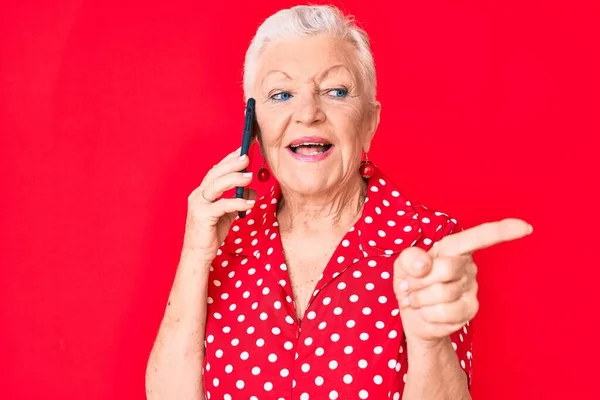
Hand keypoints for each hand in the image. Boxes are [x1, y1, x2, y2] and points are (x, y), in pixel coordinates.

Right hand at [182, 147, 255, 263]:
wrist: (198, 254)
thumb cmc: (211, 233)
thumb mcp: (228, 214)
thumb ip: (237, 200)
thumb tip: (253, 191)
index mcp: (203, 191)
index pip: (217, 169)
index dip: (230, 158)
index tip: (245, 147)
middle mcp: (198, 194)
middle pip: (216, 173)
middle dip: (232, 163)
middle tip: (248, 156)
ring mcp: (198, 204)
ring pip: (216, 185)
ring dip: (234, 179)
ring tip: (250, 177)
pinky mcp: (202, 216)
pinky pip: (222, 205)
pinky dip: (237, 203)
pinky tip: (250, 203)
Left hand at [393, 218, 532, 345]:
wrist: (412, 314)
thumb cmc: (411, 281)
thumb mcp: (403, 264)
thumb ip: (410, 258)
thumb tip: (423, 264)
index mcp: (453, 249)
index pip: (478, 237)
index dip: (501, 231)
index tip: (524, 227)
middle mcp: (467, 266)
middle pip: (446, 268)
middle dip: (420, 279)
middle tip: (411, 284)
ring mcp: (471, 289)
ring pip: (442, 293)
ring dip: (420, 298)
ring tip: (417, 298)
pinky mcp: (470, 310)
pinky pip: (444, 312)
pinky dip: (426, 314)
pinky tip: (427, 311)